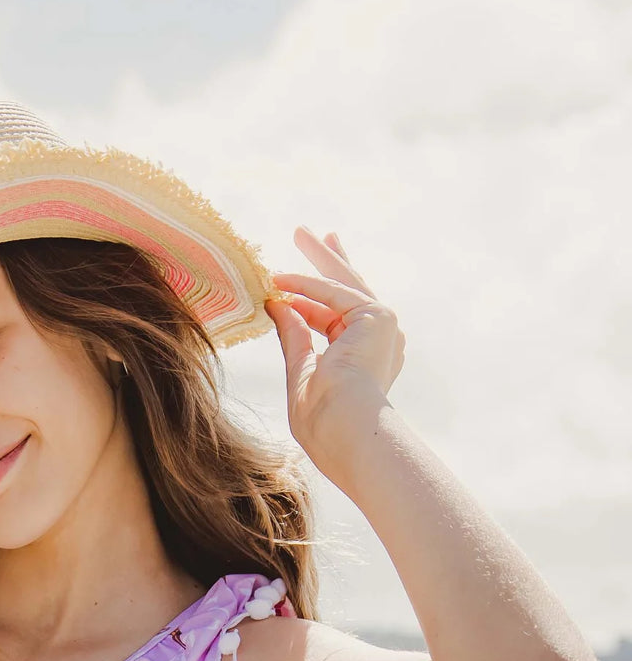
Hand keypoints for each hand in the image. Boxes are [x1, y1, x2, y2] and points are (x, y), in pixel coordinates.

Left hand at [264, 227, 405, 462]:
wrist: (345, 429)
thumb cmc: (323, 421)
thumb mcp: (301, 372)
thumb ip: (294, 338)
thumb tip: (277, 306)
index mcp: (365, 359)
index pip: (338, 317)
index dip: (313, 296)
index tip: (289, 285)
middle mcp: (380, 341)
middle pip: (349, 291)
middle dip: (328, 262)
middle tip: (314, 234)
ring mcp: (383, 328)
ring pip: (345, 283)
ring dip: (319, 257)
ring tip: (299, 231)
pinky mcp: (378, 318)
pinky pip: (334, 293)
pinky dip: (306, 285)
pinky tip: (280, 279)